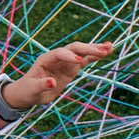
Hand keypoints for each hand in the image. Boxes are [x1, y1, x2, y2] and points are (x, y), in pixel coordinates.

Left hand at [0, 40, 115, 112]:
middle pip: (73, 48)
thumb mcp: (32, 90)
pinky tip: (107, 52)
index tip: (79, 61)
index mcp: (45, 59)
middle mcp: (57, 57)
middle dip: (87, 49)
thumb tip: (52, 83)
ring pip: (82, 52)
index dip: (68, 56)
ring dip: (95, 49)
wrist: (29, 92)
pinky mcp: (72, 68)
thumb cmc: (28, 90)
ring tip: (110, 47)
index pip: (59, 53)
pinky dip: (95, 56)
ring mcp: (65, 61)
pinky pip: (85, 60)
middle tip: (103, 51)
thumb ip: (41, 85)